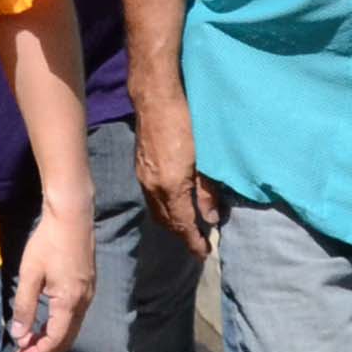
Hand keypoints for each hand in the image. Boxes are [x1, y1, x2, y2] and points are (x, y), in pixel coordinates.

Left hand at [10, 194, 97, 351]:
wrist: (72, 217)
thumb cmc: (48, 243)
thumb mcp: (30, 274)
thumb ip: (24, 306)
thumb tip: (19, 335)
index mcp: (69, 301)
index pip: (55, 340)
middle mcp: (83, 302)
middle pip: (67, 340)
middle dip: (45, 351)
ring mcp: (88, 295)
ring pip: (72, 329)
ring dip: (52, 340)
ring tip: (30, 341)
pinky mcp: (87, 287)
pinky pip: (75, 317)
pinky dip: (60, 327)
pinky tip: (45, 323)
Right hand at [134, 93, 216, 255]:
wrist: (155, 97)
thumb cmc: (185, 123)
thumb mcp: (204, 159)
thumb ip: (207, 191)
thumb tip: (211, 218)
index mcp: (170, 188)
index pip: (183, 225)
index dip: (194, 242)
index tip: (205, 253)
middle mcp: (152, 187)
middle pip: (167, 222)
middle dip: (182, 235)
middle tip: (198, 242)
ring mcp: (143, 177)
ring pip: (157, 210)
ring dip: (172, 221)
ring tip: (188, 225)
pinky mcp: (140, 167)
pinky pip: (151, 197)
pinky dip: (164, 207)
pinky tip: (174, 201)